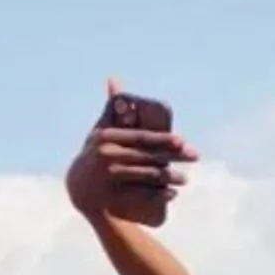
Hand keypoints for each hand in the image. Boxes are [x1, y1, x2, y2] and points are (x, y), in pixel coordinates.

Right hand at [65, 77, 197, 228]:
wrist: (80, 189)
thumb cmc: (94, 155)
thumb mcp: (100, 132)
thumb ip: (111, 110)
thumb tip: (113, 78)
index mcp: (107, 137)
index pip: (141, 136)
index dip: (163, 138)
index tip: (182, 140)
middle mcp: (106, 154)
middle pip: (148, 155)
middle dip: (174, 157)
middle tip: (194, 156)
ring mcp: (108, 176)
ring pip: (146, 176)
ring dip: (169, 178)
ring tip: (186, 179)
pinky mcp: (111, 196)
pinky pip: (140, 196)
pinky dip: (157, 196)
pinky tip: (172, 194)